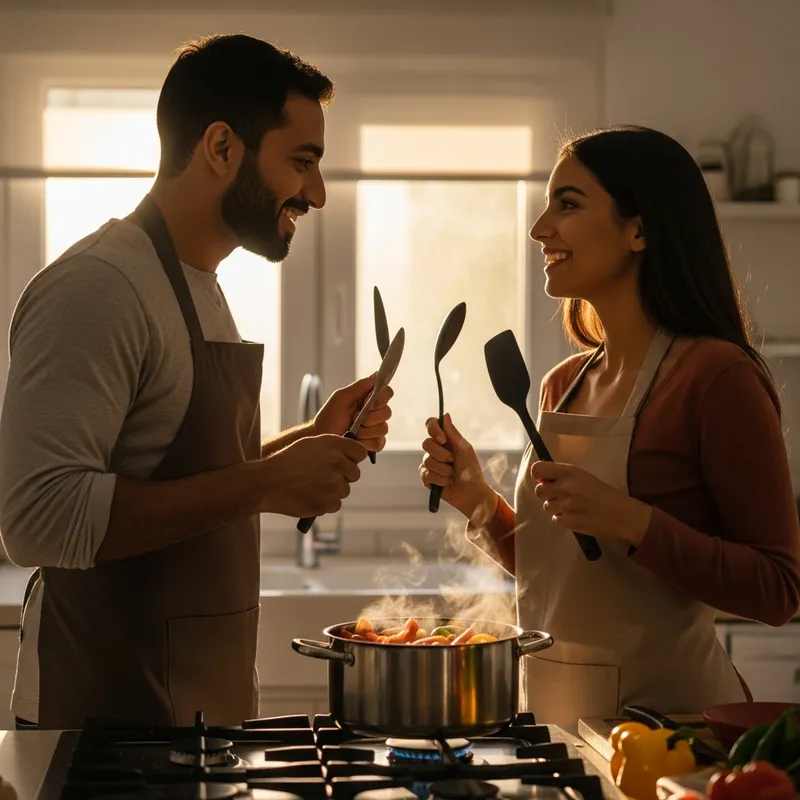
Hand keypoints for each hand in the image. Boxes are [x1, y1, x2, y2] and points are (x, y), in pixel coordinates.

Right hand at [260, 434, 366, 516]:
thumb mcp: (309, 444)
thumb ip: (332, 448)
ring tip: (311, 487)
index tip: (345, 463)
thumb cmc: (286, 462)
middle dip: (343, 476)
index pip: (360, 452)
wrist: (267, 483)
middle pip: (354, 473)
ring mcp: (335, 484)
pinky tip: (310, 496)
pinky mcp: (329, 502)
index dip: (352, 458)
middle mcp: (338, 463)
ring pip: (344, 490)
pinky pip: (335, 504)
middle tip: (323, 477)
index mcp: (334, 445)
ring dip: (333, 491)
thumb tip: (348, 455)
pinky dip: (325, 503)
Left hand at [313, 374, 392, 452]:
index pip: (386, 393)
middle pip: (387, 412)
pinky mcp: (373, 444)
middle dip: (369, 417)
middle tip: (354, 417)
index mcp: (367, 399)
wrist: (321, 438)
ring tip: (352, 430)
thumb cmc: (328, 418)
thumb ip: (360, 386)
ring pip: (383, 428)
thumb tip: (377, 374)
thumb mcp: (341, 397)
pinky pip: (379, 443)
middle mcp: (374, 413)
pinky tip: (355, 440)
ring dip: (365, 430)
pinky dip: (366, 442)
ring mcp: (375, 429)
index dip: (382, 397)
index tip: (369, 401)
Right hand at [420, 414, 497, 520]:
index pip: (431, 425)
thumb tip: (445, 415)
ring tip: (452, 475)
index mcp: (445, 440)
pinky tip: (447, 482)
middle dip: (441, 454)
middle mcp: (435, 450)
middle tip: (452, 461)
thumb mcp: (464, 449)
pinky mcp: (427, 478)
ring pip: (427, 461)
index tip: (443, 439)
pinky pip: (426, 474)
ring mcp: (430, 464)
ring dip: (443, 470)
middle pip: (426, 443)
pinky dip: (440, 479)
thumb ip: (453, 433)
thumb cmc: (471, 470)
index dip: (433, 429)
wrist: (472, 493)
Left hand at [531, 461, 652, 544]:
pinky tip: (577, 516)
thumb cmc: (601, 493)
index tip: (544, 480)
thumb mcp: (582, 476)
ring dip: (557, 508)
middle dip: (547, 494)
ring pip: (547, 506)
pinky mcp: (568, 521)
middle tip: (560, 496)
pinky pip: (556, 519)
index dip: (537, 475)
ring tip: (573, 507)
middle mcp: (565, 487)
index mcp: (568, 472)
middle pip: (538, 491)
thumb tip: (541, 480)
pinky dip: (564, 519)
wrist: (621, 513)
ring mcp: (565, 505)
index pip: (537, 469)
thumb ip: (561, 476)